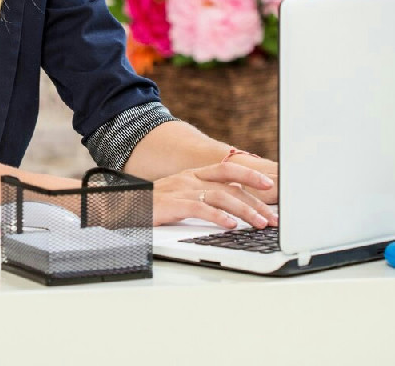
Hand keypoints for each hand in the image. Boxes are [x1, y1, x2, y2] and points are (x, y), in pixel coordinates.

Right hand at [153, 161, 277, 229]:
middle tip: (273, 216)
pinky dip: (218, 217)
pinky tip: (231, 226)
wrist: (122, 205)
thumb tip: (233, 210)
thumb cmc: (152, 205)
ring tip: (260, 224)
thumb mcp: (180, 196)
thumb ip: (202, 198)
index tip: (270, 185)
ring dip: (244, 211)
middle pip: (230, 184)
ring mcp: (181, 190)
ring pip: (221, 196)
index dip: (250, 175)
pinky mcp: (173, 204)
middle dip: (256, 200)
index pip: (227, 169)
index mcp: (192, 175)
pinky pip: (201, 209)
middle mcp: (189, 179)